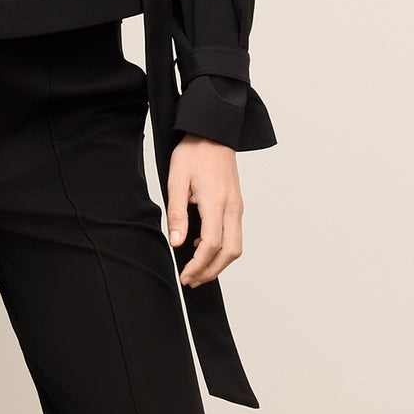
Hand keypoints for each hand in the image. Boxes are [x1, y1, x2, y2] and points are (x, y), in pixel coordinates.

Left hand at [166, 135, 243, 286]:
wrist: (212, 133)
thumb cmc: (192, 153)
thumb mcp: (176, 181)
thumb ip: (177, 214)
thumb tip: (176, 242)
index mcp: (216, 202)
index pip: (212, 244)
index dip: (199, 265)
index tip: (185, 276)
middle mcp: (232, 207)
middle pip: (230, 251)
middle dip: (212, 271)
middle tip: (191, 280)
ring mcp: (237, 207)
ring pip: (236, 246)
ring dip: (219, 263)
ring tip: (197, 270)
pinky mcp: (237, 205)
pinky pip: (235, 235)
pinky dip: (222, 249)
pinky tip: (202, 247)